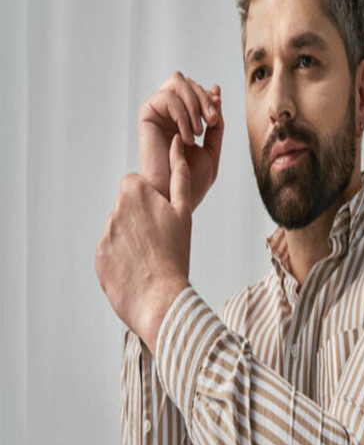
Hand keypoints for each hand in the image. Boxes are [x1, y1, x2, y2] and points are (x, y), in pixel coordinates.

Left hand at [96, 134, 192, 353]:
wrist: (161, 298)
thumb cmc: (177, 254)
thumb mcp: (184, 212)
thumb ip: (179, 176)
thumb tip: (176, 146)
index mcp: (134, 193)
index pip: (135, 185)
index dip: (150, 200)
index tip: (162, 217)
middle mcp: (114, 210)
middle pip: (126, 209)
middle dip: (140, 220)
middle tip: (160, 242)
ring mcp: (105, 235)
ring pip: (120, 231)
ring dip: (132, 241)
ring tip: (152, 259)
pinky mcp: (99, 258)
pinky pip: (111, 253)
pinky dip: (124, 260)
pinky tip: (140, 271)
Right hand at [138, 71, 223, 211]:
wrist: (173, 196)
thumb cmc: (190, 180)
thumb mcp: (212, 149)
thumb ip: (216, 123)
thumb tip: (215, 90)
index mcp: (183, 119)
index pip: (196, 90)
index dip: (209, 97)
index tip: (215, 117)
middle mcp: (169, 112)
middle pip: (188, 81)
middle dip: (205, 99)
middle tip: (212, 122)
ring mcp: (158, 111)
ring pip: (177, 81)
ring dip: (194, 104)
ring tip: (199, 133)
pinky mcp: (147, 115)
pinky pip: (167, 97)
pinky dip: (182, 115)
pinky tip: (185, 138)